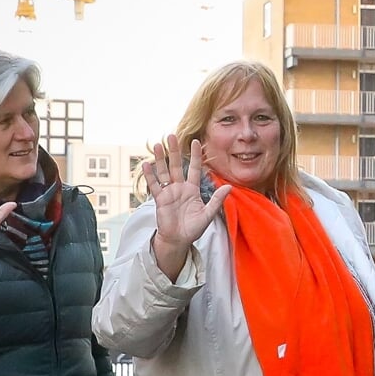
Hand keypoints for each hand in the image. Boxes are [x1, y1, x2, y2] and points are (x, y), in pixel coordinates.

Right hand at [144, 134, 230, 278]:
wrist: (179, 240)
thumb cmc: (194, 228)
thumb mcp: (208, 214)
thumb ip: (216, 200)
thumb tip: (228, 187)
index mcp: (192, 189)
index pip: (194, 168)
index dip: (195, 156)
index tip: (196, 141)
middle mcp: (180, 188)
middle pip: (176, 165)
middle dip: (174, 151)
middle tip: (171, 135)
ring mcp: (168, 192)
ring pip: (163, 172)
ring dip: (160, 159)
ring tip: (157, 145)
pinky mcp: (159, 199)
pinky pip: (154, 185)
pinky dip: (150, 175)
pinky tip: (146, 164)